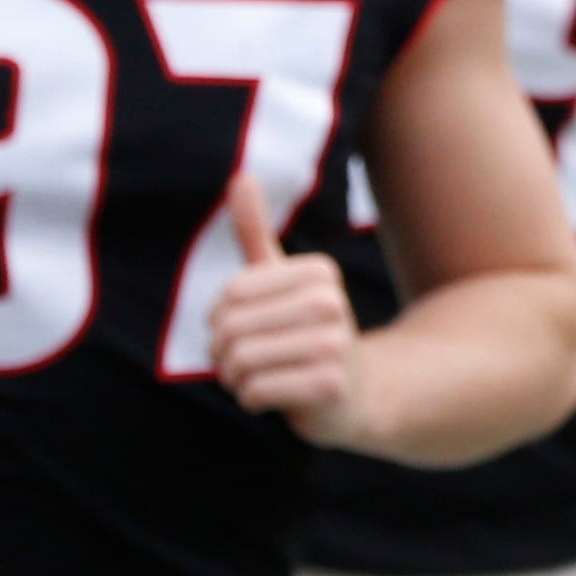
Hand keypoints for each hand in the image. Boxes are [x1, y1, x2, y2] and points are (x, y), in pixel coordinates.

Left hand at [211, 174, 366, 444]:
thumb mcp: (280, 280)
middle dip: (223, 352)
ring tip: (257, 377)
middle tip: (245, 360)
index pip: (230, 294)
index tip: (247, 326)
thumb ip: (256, 231)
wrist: (354, 392)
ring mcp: (335, 346)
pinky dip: (251, 400)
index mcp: (320, 272)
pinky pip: (254, 392)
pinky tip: (274, 397)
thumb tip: (241, 175)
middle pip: (230, 329)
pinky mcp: (330, 387)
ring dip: (235, 377)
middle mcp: (332, 303)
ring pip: (239, 362)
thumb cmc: (303, 331)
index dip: (221, 317)